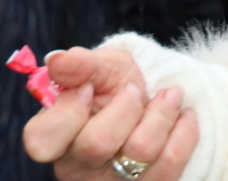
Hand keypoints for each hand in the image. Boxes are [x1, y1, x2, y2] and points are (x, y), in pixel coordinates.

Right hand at [23, 48, 198, 180]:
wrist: (156, 100)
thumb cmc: (117, 85)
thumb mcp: (100, 68)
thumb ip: (80, 64)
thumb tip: (57, 59)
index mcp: (55, 139)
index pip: (42, 141)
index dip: (69, 111)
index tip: (88, 88)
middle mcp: (79, 168)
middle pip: (98, 144)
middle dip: (126, 105)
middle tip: (134, 90)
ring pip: (141, 151)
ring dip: (161, 113)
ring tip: (169, 96)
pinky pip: (172, 161)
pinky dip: (185, 130)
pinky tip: (183, 116)